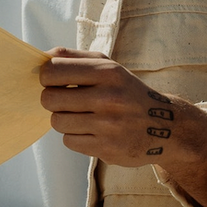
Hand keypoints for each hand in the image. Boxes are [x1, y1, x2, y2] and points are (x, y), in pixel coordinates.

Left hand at [39, 51, 206, 206]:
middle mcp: (108, 98)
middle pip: (49, 99)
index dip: (46, 76)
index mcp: (107, 72)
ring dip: (63, 119)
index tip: (53, 80)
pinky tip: (91, 131)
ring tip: (80, 116)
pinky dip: (75, 137)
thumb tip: (40, 57)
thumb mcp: (109, 66)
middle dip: (52, 99)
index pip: (52, 71)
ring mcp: (107, 126)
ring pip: (57, 122)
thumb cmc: (127, 92)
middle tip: (65, 100)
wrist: (166, 126)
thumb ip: (73, 57)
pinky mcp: (106, 149)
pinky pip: (69, 141)